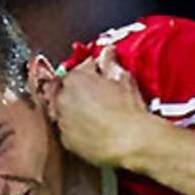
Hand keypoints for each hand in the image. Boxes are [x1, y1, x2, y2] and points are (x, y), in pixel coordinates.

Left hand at [54, 45, 150, 166]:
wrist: (131, 142)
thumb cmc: (129, 111)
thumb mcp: (123, 79)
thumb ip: (110, 63)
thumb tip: (108, 53)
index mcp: (74, 78)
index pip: (78, 72)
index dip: (91, 76)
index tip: (100, 80)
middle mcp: (62, 98)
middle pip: (67, 92)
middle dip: (81, 94)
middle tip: (100, 100)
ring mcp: (62, 120)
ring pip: (66, 112)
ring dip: (77, 113)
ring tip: (99, 119)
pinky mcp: (66, 141)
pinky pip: (69, 132)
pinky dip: (78, 131)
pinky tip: (95, 133)